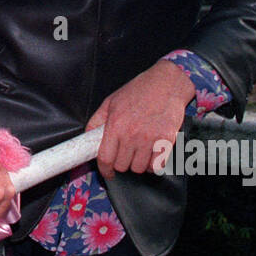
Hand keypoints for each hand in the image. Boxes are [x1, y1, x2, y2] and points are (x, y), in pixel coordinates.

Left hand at [86, 59, 194, 178]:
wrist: (167, 83)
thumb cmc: (139, 90)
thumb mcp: (111, 102)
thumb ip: (97, 121)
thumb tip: (88, 138)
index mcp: (116, 124)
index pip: (105, 158)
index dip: (105, 170)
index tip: (107, 172)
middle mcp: (132, 134)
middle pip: (122, 166)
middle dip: (122, 162)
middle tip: (125, 153)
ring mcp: (150, 139)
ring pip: (139, 168)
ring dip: (137, 163)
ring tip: (138, 151)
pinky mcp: (166, 141)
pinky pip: (156, 166)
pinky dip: (153, 164)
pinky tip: (151, 154)